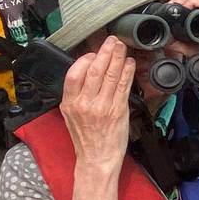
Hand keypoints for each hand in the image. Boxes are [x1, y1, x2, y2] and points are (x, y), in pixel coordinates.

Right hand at [60, 36, 134, 172]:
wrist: (96, 158)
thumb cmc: (86, 138)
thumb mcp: (71, 115)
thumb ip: (77, 94)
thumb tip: (88, 71)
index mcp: (69, 103)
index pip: (74, 73)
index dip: (85, 59)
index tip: (93, 52)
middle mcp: (84, 103)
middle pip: (94, 70)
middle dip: (104, 52)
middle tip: (111, 40)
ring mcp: (102, 106)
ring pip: (110, 75)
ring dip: (117, 58)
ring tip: (121, 47)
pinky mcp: (118, 110)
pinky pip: (123, 86)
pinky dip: (127, 72)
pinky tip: (129, 63)